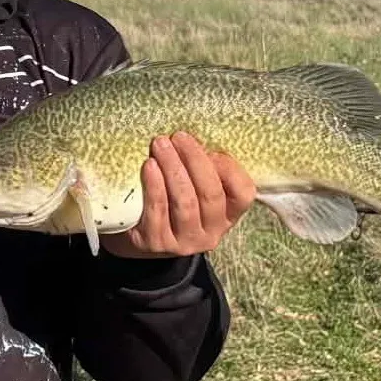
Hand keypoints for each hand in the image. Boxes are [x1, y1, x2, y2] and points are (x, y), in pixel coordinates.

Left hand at [101, 132, 255, 259]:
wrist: (137, 233)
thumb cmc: (170, 198)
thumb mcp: (193, 185)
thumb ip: (201, 168)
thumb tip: (194, 139)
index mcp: (227, 215)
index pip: (244, 194)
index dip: (229, 168)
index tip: (210, 147)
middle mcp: (211, 232)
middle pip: (210, 194)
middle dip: (195, 160)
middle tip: (179, 137)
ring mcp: (184, 241)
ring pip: (185, 202)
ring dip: (173, 168)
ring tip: (160, 145)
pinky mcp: (157, 243)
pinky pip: (158, 210)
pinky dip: (154, 185)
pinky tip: (149, 166)